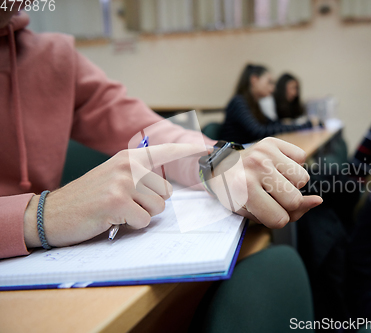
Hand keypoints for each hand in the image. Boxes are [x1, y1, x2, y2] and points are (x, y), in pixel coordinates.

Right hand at [23, 143, 205, 247]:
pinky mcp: (117, 202)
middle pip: (166, 193)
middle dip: (150, 205)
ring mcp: (123, 182)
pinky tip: (112, 219)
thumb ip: (139, 175)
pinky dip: (131, 226)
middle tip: (125, 204)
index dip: (189, 151)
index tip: (209, 149)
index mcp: (129, 157)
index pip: (166, 151)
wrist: (51, 213)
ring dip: (140, 216)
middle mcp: (128, 165)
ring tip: (118, 211)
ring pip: (157, 208)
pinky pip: (143, 221)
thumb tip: (167, 188)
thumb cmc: (87, 198)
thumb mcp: (113, 176)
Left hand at [210, 137, 321, 227]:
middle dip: (286, 202)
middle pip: (295, 200)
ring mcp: (265, 152)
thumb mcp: (252, 213)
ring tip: (272, 180)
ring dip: (292, 183)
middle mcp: (256, 168)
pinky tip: (276, 167)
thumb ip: (286, 214)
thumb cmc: (236, 194)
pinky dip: (293, 165)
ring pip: (303, 179)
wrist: (219, 167)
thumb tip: (318, 200)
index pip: (280, 219)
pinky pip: (301, 158)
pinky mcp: (272, 141)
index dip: (276, 219)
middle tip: (268, 195)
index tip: (264, 210)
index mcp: (245, 190)